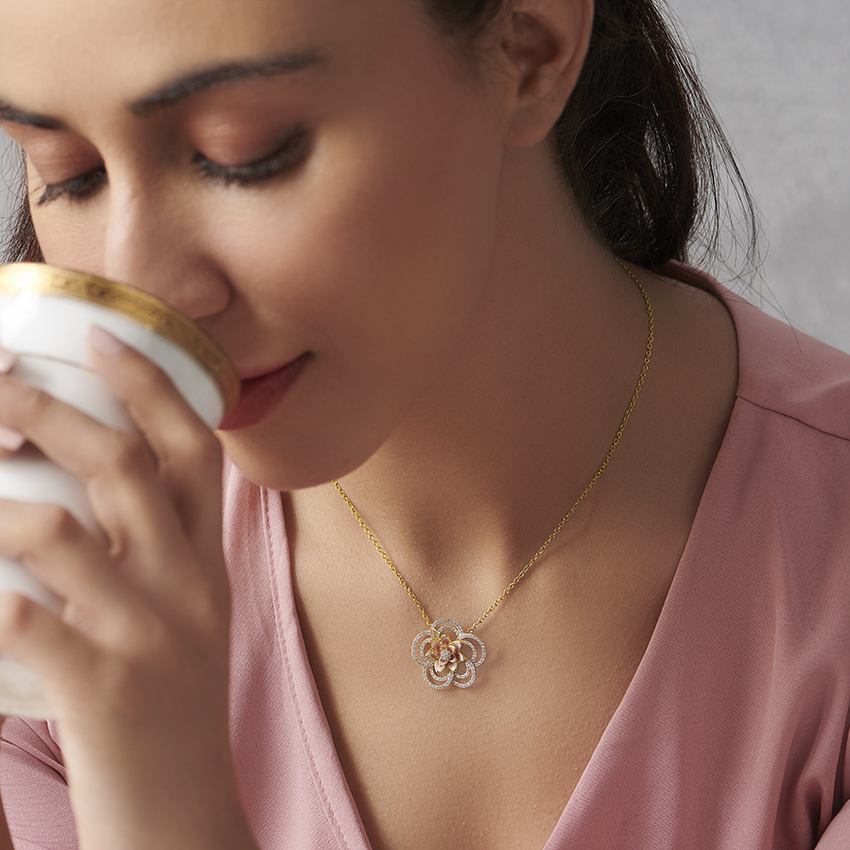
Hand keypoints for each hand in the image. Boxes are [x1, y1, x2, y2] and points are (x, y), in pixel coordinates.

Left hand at [0, 330, 255, 849]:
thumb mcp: (186, 625)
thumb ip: (155, 561)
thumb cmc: (173, 715)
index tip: (102, 336)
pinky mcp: (101, 689)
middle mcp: (187, 587)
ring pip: (59, 529)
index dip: (150, 386)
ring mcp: (148, 635)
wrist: (186, 823)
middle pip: (124, 466)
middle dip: (53, 407)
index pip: (194, 452)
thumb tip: (85, 500)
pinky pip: (21, 616)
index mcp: (208, 567)